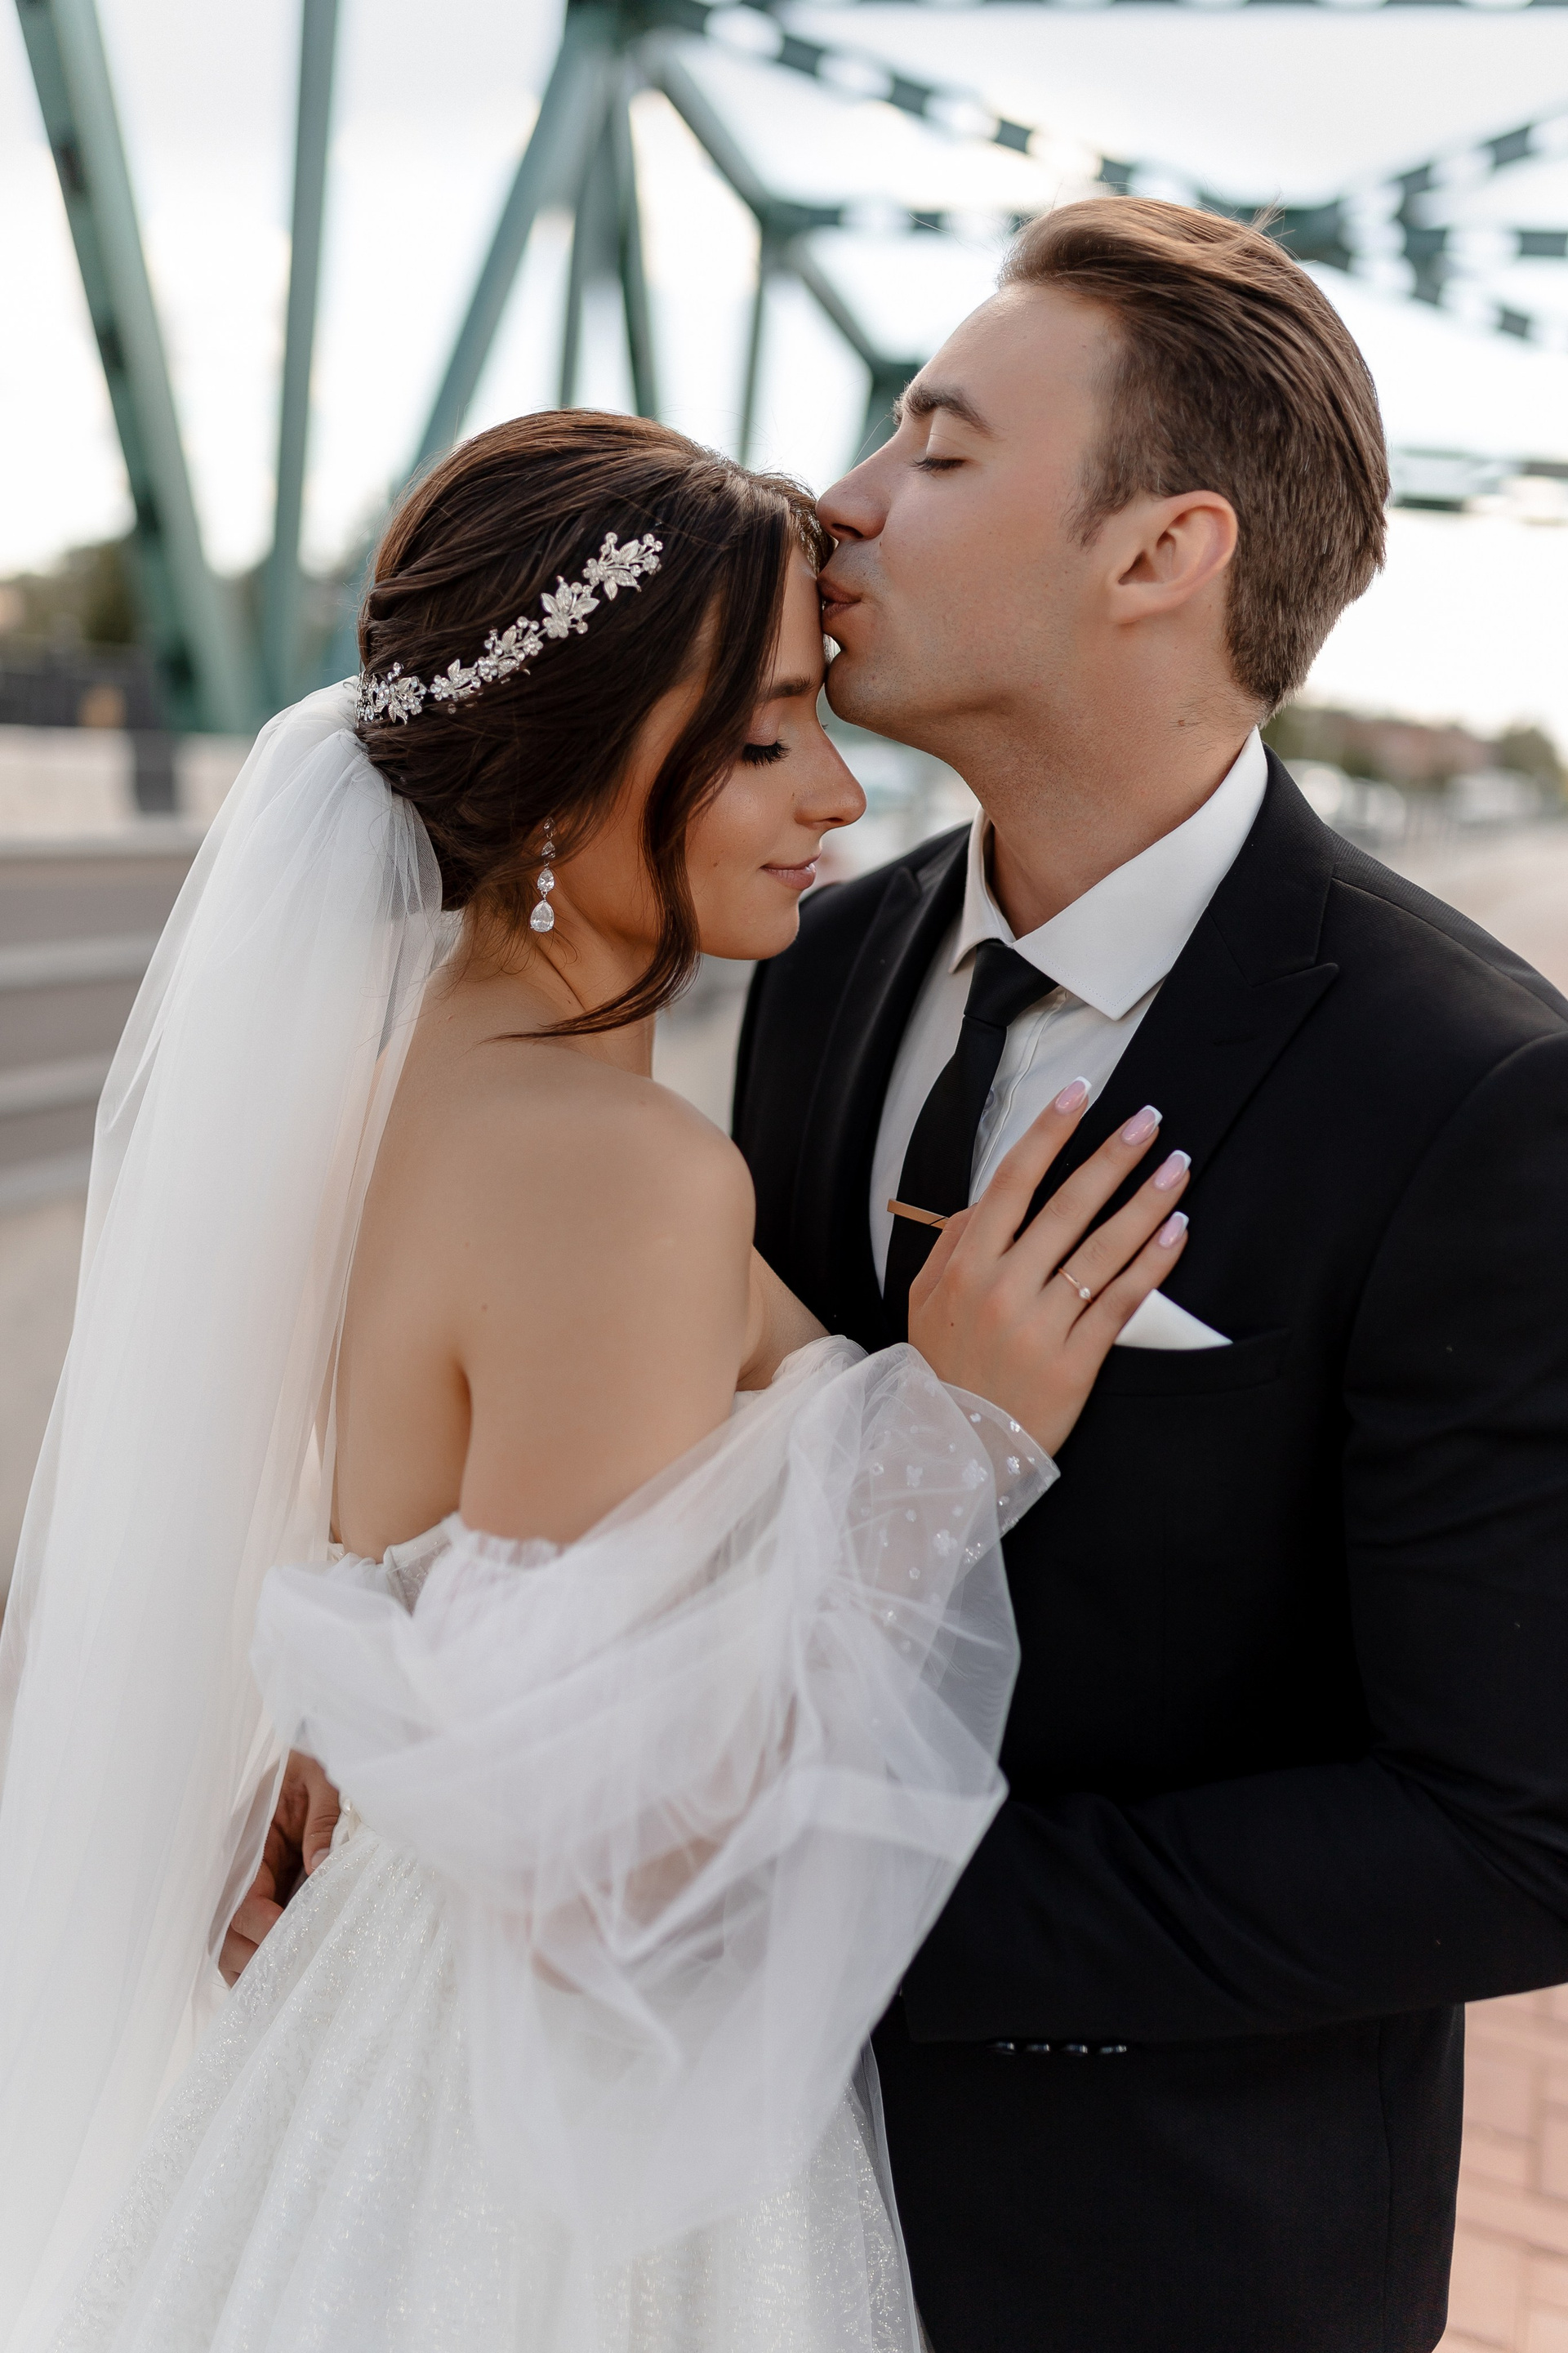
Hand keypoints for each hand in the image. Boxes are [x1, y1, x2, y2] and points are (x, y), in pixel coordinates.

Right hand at [218, 1749, 340, 1986]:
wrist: (313, 1758)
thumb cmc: (318, 1769)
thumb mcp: (325, 1781)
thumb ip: (324, 1819)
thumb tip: (321, 1867)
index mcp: (245, 1839)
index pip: (240, 1898)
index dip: (261, 1926)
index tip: (291, 1939)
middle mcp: (235, 1869)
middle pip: (224, 1933)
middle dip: (253, 1959)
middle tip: (290, 1981)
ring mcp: (242, 1887)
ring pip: (228, 1945)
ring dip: (249, 1973)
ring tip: (282, 1997)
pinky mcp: (257, 1899)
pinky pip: (243, 1941)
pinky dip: (254, 1968)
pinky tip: (277, 1991)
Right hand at [908, 1085, 1189, 1454]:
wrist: (951, 1449)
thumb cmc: (943, 1371)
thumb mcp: (923, 1300)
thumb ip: (951, 1242)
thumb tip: (986, 1200)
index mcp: (967, 1266)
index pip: (1012, 1182)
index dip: (1047, 1132)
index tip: (1078, 1094)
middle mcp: (1004, 1288)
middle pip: (1067, 1206)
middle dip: (1113, 1156)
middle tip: (1149, 1120)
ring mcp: (1042, 1325)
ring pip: (1103, 1249)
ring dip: (1146, 1202)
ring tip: (1176, 1168)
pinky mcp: (1075, 1362)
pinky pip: (1122, 1302)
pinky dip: (1153, 1264)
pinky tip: (1176, 1232)